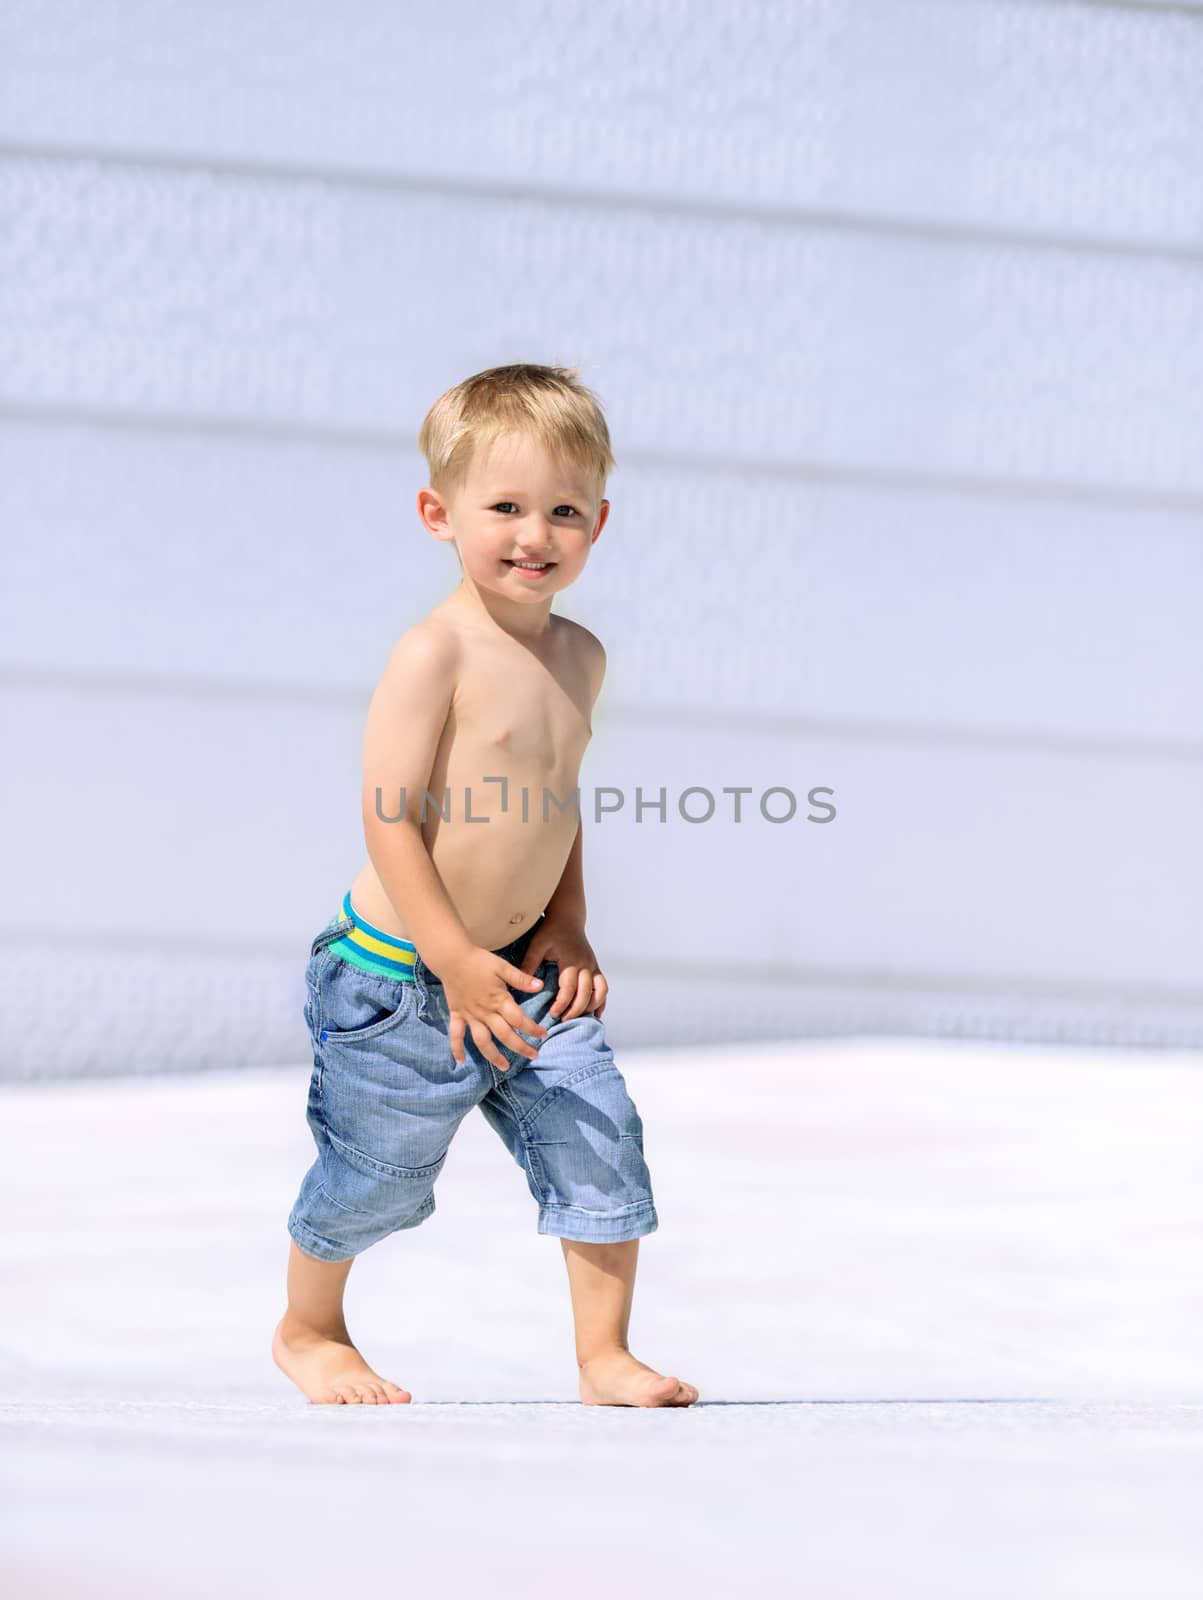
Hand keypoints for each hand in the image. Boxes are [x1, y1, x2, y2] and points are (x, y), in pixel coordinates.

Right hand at [440, 946, 548, 1070]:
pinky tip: (461, 1062)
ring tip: (504, 1067)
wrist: (452, 957)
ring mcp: (470, 1016)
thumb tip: (541, 986)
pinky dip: (456, 1049)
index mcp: (498, 1000)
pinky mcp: (457, 1015)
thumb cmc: (479, 961)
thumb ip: (521, 978)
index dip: (532, 1029)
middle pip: (504, 1035)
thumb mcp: (502, 967)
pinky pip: (456, 1035)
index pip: (519, 1020)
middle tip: (533, 1056)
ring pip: (482, 1041)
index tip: (544, 1035)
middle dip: (520, 1047)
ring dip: (493, 1056)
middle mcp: (485, 1012)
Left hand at [517, 919, 607, 1021]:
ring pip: (599, 991)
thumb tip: (519, 984)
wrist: (568, 918)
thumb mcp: (537, 944)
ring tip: (577, 1017)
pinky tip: (596, 1014)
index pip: (569, 987)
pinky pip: (603, 987)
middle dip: (575, 1010)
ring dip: (590, 1007)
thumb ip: (530, 962)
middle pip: (586, 993)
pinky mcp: (596, 967)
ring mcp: (593, 966)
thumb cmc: (550, 931)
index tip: (553, 1014)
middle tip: (562, 1020)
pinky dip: (601, 1001)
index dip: (562, 1003)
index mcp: (570, 960)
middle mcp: (585, 964)